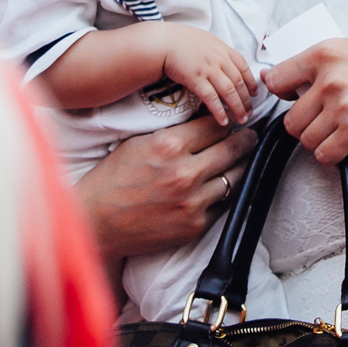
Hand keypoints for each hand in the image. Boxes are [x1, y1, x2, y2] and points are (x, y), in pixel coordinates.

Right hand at [73, 116, 256, 259]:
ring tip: (242, 159)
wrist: (96, 224)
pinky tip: (222, 186)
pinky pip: (222, 204)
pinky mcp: (195, 225)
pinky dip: (223, 194)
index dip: (226, 121)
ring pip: (235, 177)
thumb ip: (175, 133)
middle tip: (251, 136)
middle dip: (245, 140)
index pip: (216, 125)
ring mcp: (192, 202)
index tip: (233, 120)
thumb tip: (206, 120)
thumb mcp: (140, 143)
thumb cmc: (112, 180)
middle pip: (233, 149)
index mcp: (169, 146)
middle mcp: (184, 173)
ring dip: (239, 167)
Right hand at [163, 24, 257, 125]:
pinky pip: (211, 98)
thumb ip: (218, 52)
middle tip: (250, 112)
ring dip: (237, 107)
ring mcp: (208, 68)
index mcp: (223, 49)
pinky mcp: (196, 78)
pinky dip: (219, 110)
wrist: (162, 42)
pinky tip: (223, 121)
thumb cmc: (181, 41)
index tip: (254, 94)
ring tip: (241, 119)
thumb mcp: (206, 41)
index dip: (251, 82)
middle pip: (238, 82)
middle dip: (246, 99)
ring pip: (229, 91)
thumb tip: (226, 64)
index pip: (244, 67)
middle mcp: (219, 58)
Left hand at [263, 38, 347, 163]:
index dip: (284, 94)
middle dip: (308, 125)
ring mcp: (343, 106)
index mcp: (325, 53)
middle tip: (331, 119)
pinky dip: (335, 155)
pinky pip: (324, 155)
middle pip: (290, 119)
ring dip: (323, 141)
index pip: (274, 80)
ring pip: (305, 140)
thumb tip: (274, 77)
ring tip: (345, 128)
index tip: (294, 99)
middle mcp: (331, 77)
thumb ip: (316, 63)